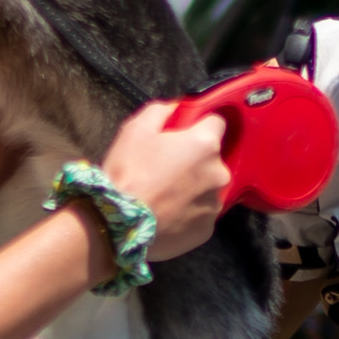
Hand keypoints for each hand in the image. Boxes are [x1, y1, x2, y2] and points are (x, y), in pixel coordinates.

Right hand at [101, 101, 228, 263]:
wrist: (119, 225)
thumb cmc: (127, 174)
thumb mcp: (135, 129)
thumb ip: (161, 111)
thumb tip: (175, 108)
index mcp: (205, 144)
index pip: (216, 122)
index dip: (198, 126)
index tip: (183, 134)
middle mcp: (218, 174)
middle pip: (212, 159)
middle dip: (194, 160)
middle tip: (165, 169)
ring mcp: (214, 205)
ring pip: (207, 188)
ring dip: (192, 188)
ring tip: (164, 195)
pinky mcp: (207, 230)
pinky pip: (201, 215)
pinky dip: (189, 213)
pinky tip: (167, 213)